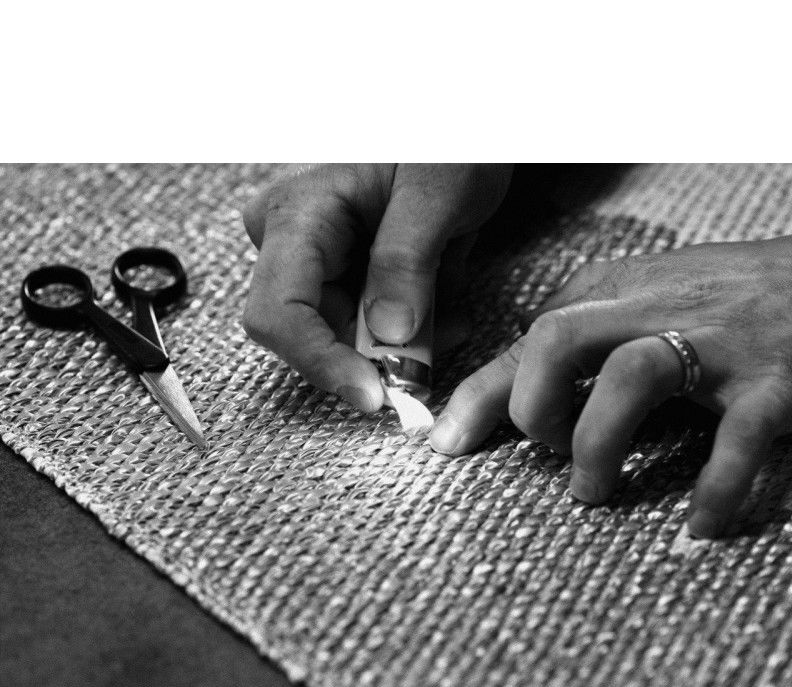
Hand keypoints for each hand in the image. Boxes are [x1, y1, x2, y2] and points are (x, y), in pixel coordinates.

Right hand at [242, 163, 511, 411]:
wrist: (458, 129)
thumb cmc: (446, 139)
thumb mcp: (437, 191)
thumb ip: (408, 260)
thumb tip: (388, 336)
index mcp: (298, 214)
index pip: (278, 315)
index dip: (322, 363)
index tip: (374, 396)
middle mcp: (292, 245)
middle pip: (313, 335)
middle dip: (374, 360)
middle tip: (433, 358)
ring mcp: (316, 264)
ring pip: (345, 339)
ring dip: (401, 348)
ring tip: (450, 317)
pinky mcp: (344, 278)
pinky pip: (367, 328)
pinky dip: (409, 333)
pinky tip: (442, 307)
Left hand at [429, 235, 791, 537]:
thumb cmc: (714, 303)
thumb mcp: (632, 306)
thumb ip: (567, 346)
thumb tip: (491, 399)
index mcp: (614, 290)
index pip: (529, 340)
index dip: (480, 397)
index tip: (445, 445)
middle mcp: (657, 307)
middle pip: (560, 338)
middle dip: (534, 407)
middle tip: (546, 451)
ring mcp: (718, 342)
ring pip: (632, 376)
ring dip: (597, 443)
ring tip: (592, 490)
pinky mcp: (775, 383)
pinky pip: (736, 440)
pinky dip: (713, 488)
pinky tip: (698, 524)